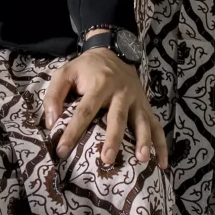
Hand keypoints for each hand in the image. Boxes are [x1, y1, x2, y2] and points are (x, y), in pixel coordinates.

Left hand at [42, 48, 167, 170]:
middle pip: (117, 117)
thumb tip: (51, 122)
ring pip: (142, 121)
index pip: (85, 111)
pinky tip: (162, 163)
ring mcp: (136, 99)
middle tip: (107, 159)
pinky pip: (156, 125)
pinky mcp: (145, 106)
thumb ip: (54, 95)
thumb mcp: (65, 73)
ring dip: (143, 141)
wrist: (112, 51)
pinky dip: (161, 144)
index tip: (62, 150)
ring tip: (142, 159)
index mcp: (100, 84)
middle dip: (113, 139)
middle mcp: (121, 92)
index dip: (73, 131)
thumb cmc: (86, 69)